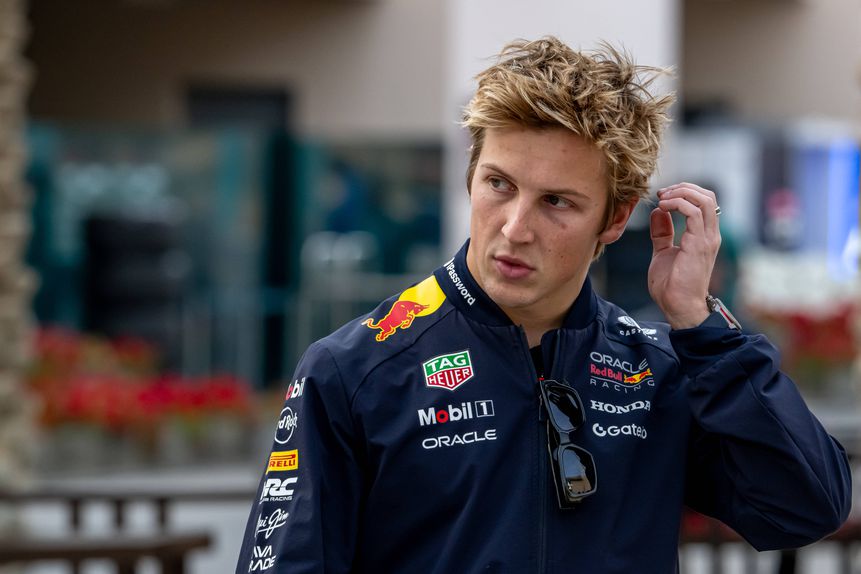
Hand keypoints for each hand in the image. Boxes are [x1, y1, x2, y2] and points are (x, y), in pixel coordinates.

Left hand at [648, 182, 720, 328]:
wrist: (678, 307)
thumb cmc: (671, 286)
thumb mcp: (663, 252)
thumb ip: (662, 233)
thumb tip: (658, 213)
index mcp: (704, 235)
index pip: (704, 201)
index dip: (683, 192)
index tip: (662, 197)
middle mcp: (710, 235)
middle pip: (707, 196)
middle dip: (683, 188)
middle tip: (662, 194)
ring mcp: (707, 239)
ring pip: (704, 200)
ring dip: (680, 194)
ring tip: (661, 199)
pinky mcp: (699, 244)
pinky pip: (694, 213)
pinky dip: (677, 204)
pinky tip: (662, 208)